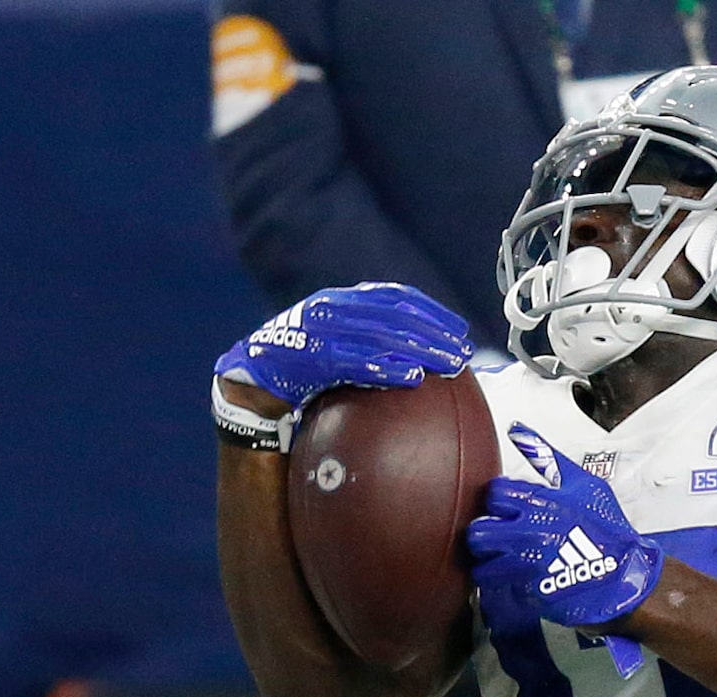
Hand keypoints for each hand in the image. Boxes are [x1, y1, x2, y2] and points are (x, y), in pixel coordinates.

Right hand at [215, 283, 474, 410]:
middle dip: (434, 333)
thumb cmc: (302, 364)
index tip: (460, 329)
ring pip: (380, 336)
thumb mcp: (336, 339)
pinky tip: (411, 378)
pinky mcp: (311, 358)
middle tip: (463, 352)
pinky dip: (385, 368)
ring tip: (449, 365)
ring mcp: (320, 331)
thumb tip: (419, 352)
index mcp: (341, 298)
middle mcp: (332, 307)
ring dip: (420, 350)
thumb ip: (368, 336)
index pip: (395, 296)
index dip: (431, 311)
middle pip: (394, 316)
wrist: (253, 378)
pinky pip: (354, 362)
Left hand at [465, 424, 664, 635]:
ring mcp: (528, 566)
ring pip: (481, 564)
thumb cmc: (608, 528)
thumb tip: (518, 430)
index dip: (500, 500)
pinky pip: (497, 589)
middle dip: (486, 532)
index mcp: (539, 503)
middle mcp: (529, 534)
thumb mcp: (584, 484)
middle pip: (478, 530)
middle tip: (499, 535)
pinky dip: (502, 585)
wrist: (626, 574)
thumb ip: (547, 457)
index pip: (493, 494)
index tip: (511, 507)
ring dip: (490, 561)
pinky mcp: (530, 592)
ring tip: (504, 560)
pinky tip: (515, 579)